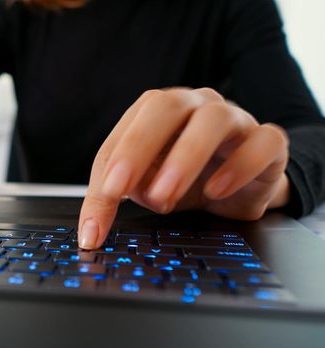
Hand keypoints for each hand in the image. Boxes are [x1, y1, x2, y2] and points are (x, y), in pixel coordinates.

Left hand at [78, 88, 289, 248]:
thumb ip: (115, 199)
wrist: (241, 187)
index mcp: (156, 112)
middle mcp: (194, 105)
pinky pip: (261, 141)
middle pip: (164, 106)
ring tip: (165, 196)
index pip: (126, 131)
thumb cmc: (185, 180)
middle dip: (138, 147)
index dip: (113, 161)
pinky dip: (239, 165)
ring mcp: (234, 119)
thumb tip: (90, 231)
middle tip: (122, 190)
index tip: (105, 195)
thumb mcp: (144, 189)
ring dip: (184, 158)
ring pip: (212, 120)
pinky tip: (216, 190)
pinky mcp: (268, 142)